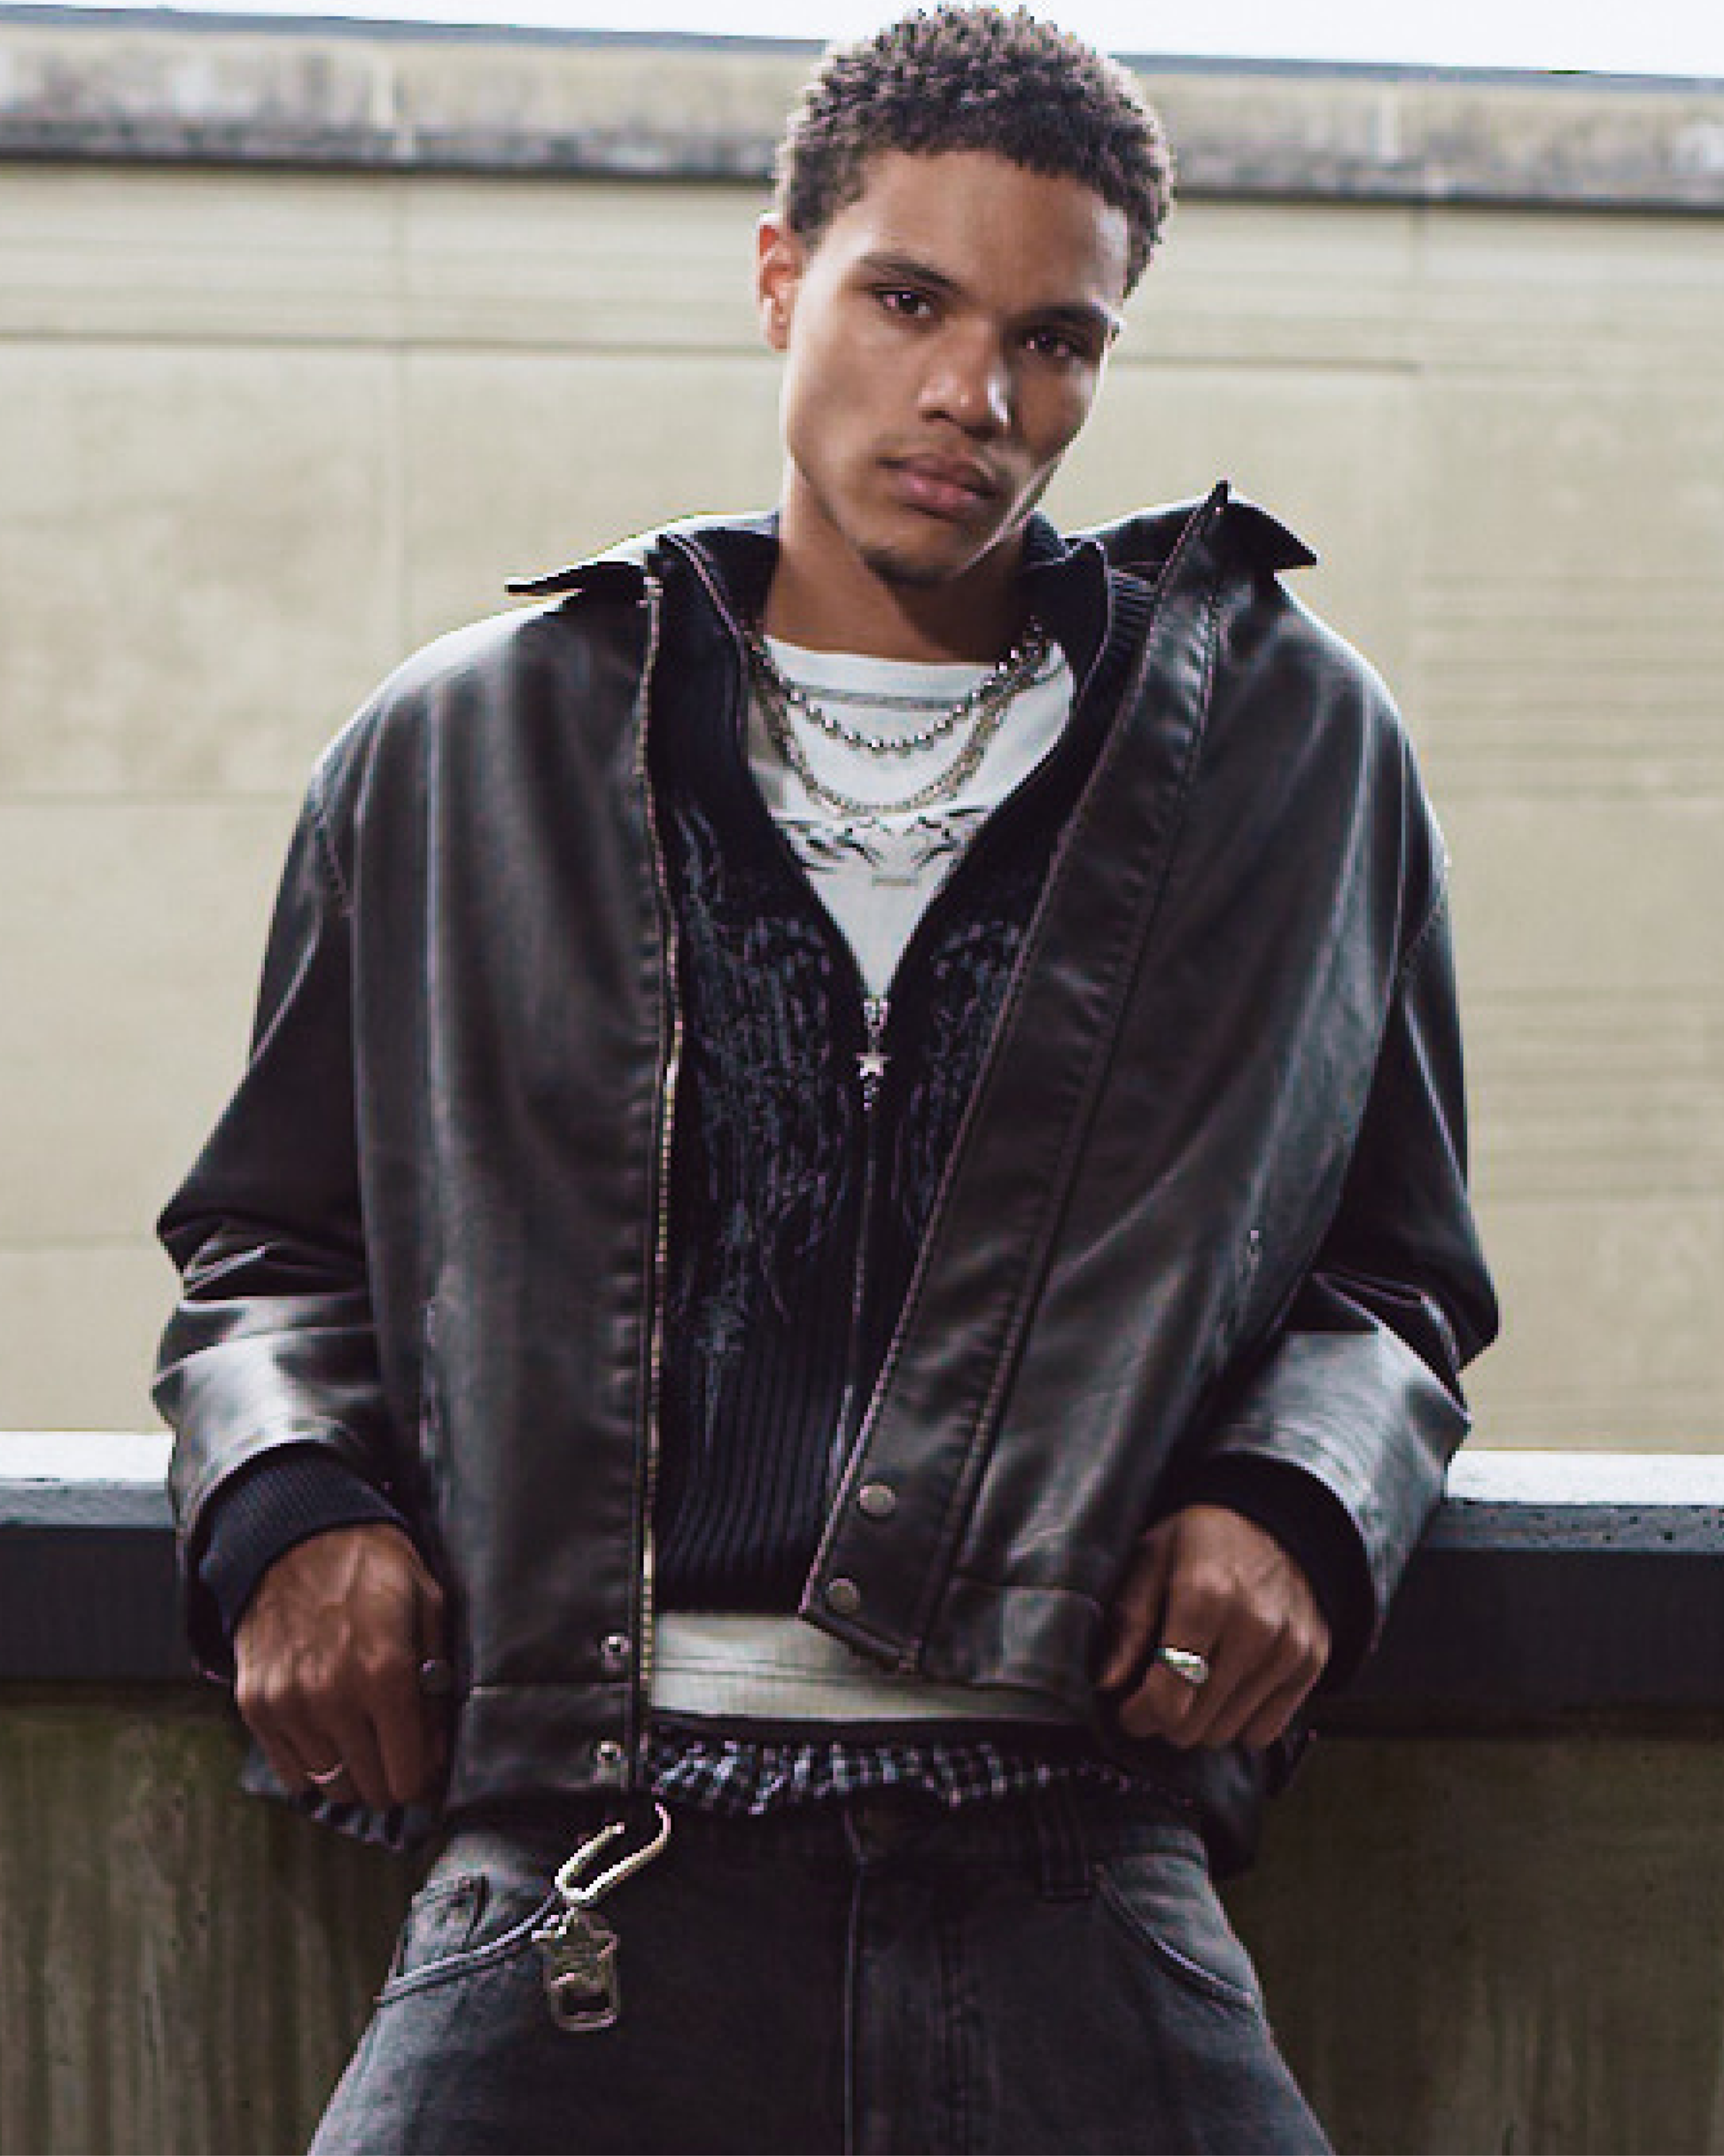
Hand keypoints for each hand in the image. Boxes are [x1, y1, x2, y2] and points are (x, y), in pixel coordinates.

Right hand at [234, 1523, 448, 1810]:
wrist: (294, 1534)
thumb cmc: (369, 1566)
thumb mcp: (427, 1603)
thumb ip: (437, 1680)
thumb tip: (437, 1748)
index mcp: (385, 1674)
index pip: (408, 1774)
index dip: (424, 1776)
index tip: (426, 1765)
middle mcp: (334, 1698)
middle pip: (371, 1790)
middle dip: (392, 1778)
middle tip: (398, 1754)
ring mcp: (289, 1705)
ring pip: (331, 1786)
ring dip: (353, 1772)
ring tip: (363, 1739)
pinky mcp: (256, 1705)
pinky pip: (290, 1771)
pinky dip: (313, 1763)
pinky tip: (329, 1732)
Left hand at [1098, 1504, 1329, 1749]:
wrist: (1275, 1518)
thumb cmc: (1200, 1540)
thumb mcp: (1150, 1561)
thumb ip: (1130, 1624)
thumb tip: (1107, 1682)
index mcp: (1204, 1596)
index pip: (1169, 1696)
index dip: (1138, 1715)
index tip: (1129, 1710)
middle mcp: (1253, 1625)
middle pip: (1195, 1724)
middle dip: (1165, 1720)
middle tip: (1156, 1694)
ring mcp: (1288, 1647)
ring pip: (1227, 1733)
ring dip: (1200, 1722)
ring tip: (1191, 1686)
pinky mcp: (1311, 1662)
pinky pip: (1265, 1732)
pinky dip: (1239, 1722)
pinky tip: (1226, 1690)